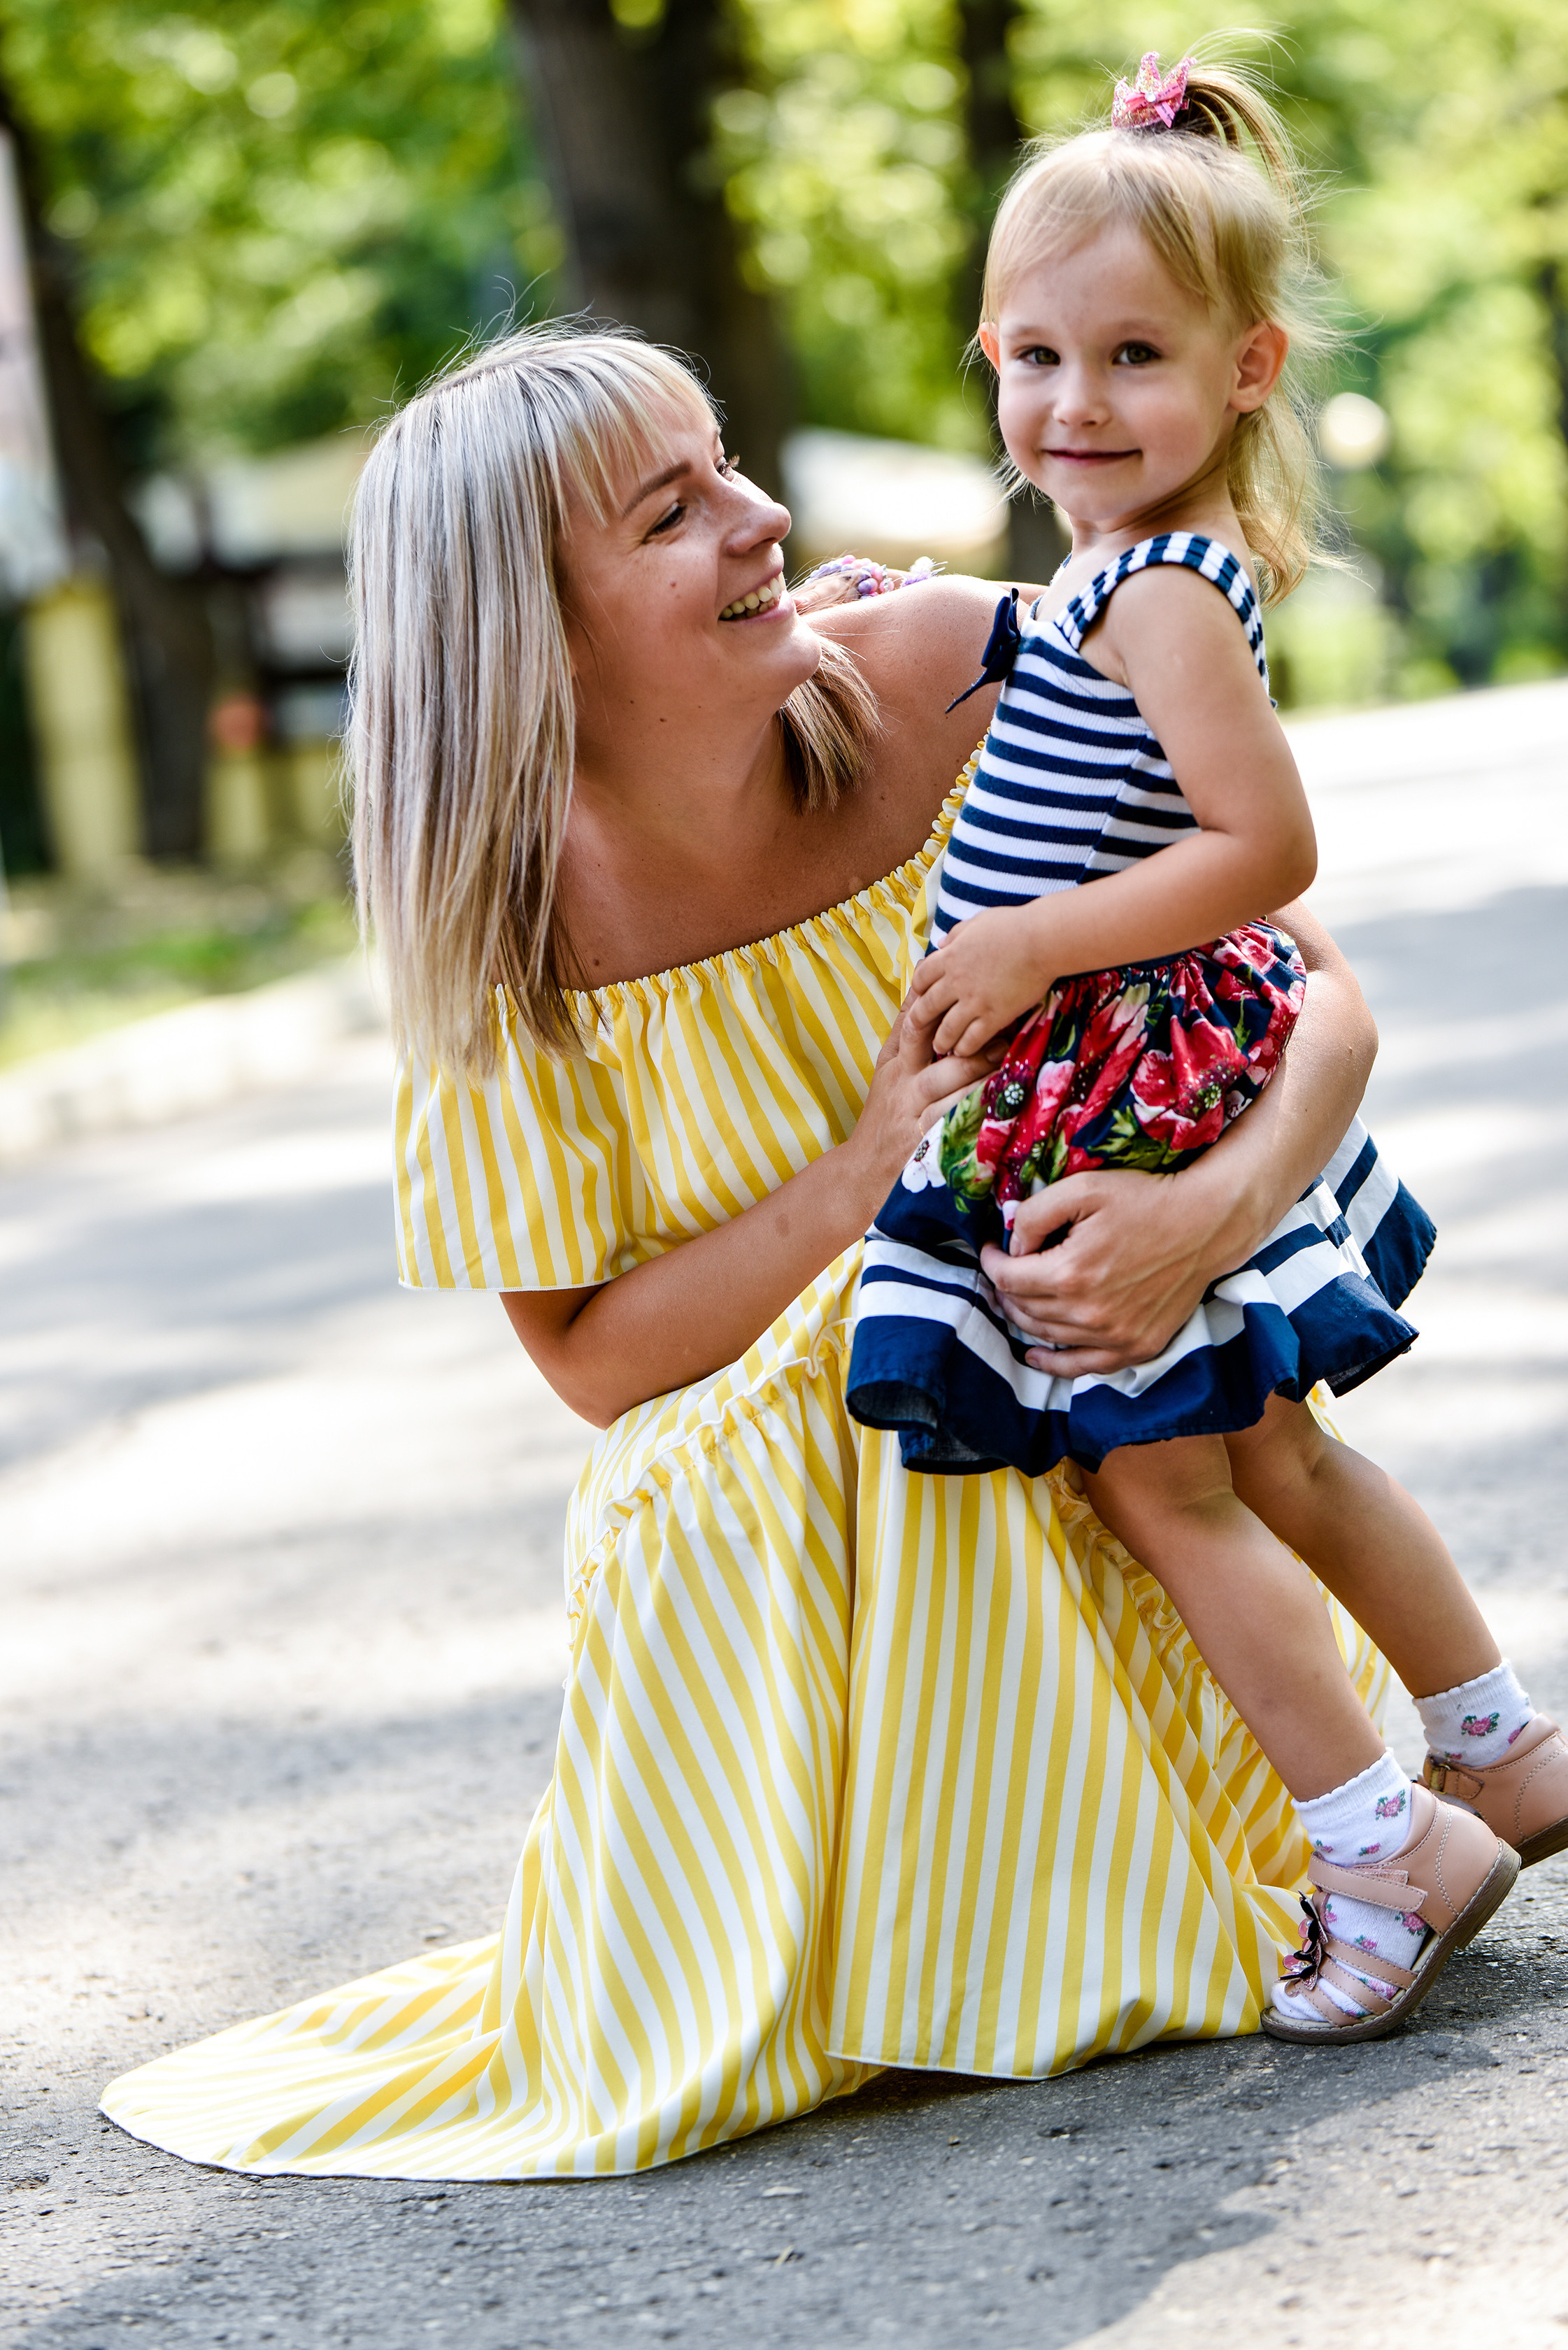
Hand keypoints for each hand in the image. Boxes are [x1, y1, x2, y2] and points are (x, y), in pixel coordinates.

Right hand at [846, 998, 999, 1220]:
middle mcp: (903, 1091)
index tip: (968, 995)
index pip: (913, 1028)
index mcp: (895, 1067)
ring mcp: (914, 1121)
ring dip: (980, 1082)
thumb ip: (904, 1033)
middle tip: (1005, 1040)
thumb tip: (921, 986)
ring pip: (949, 1096)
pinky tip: (1000, 1109)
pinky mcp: (926, 1149)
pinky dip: (977, 1118)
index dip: (940, 1010)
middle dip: (971, 1051)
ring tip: (1009, 1071)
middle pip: (936, 1062)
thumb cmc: (883, 1116)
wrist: (862, 1174)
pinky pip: (955, 1130)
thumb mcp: (887, 1072)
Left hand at [909, 904, 1053, 1057]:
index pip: (921, 978)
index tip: (920, 996)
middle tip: (917, 1029)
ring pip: (946, 1029)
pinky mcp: (994, 1016)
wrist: (1041, 941)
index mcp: (950, 957)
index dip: (918, 989)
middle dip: (919, 1020)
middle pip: (927, 1007)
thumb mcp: (977, 923)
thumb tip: (941, 943)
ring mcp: (974, 1001)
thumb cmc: (1013, 926)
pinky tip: (964, 1051)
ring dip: (941, 1040)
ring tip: (940, 1047)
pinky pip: (972, 1039)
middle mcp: (956, 982)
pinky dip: (965, 1048)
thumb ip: (956, 935)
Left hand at [979, 1166, 1220, 1374]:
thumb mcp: (1083, 1188)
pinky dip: (1053, 1364)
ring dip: (1025, 1317)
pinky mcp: (1136, 1347)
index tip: (992, 1248)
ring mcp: (1114, 1337)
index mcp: (1070, 1273)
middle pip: (1023, 1309)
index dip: (992, 1262)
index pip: (1008, 1279)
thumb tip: (1012, 1244)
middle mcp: (1088, 1313)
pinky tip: (1036, 1354)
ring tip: (1018, 1298)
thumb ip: (1035, 1214)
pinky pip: (1082, 1367)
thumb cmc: (1145, 1201)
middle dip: (1005, 1288)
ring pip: (1046, 1336)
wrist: (1205, 1226)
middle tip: (1005, 1269)